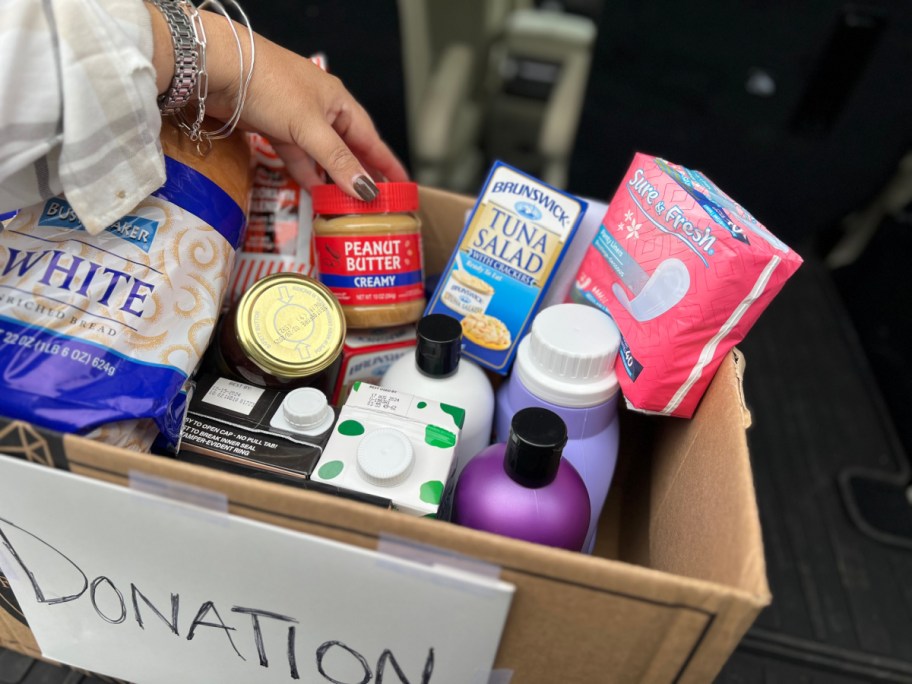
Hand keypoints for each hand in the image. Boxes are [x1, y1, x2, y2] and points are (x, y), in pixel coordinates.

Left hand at [149, 5, 408, 200]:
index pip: (371, 139)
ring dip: (332, 179)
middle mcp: (321, 109)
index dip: (387, 163)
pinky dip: (306, 173)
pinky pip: (297, 156)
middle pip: (348, 149)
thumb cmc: (269, 85)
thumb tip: (367, 190)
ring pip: (322, 155)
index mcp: (339, 101)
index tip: (402, 185)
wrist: (217, 69)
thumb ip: (338, 162)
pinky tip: (314, 190)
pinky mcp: (273, 127)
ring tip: (347, 205)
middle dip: (361, 175)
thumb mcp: (310, 127)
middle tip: (377, 203)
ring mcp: (296, 119)